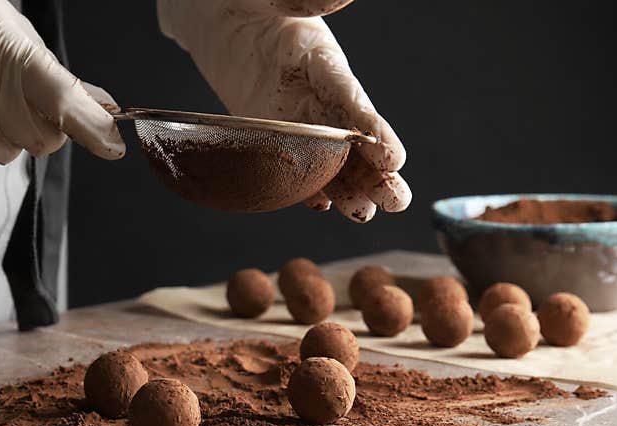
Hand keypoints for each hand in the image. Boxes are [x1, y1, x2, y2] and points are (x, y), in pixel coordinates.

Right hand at [0, 0, 124, 163]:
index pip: (64, 104)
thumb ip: (57, 75)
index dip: (94, 129)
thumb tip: (102, 108)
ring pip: (6, 151)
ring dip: (6, 132)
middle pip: (40, 141)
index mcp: (8, 55)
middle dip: (44, 128)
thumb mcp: (10, 29)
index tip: (113, 145)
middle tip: (22, 98)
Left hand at [158, 0, 408, 221]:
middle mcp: (316, 96)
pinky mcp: (273, 135)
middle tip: (395, 201)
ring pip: (328, 160)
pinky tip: (320, 204)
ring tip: (363, 214)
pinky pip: (294, 165)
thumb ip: (307, 0)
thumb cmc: (251, 1)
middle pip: (350, 140)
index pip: (351, 99)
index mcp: (322, 61)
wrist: (220, 18)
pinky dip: (306, 186)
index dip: (373, 130)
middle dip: (375, 171)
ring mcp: (296, 119)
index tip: (393, 159)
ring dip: (347, 188)